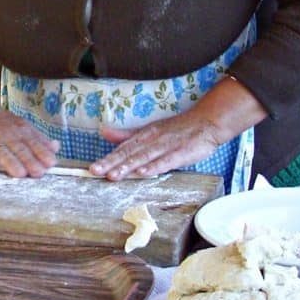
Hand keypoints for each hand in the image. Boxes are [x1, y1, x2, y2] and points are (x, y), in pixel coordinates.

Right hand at [0, 104, 59, 177]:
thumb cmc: (1, 122)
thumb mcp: (22, 125)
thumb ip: (38, 138)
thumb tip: (56, 147)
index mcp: (20, 129)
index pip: (33, 142)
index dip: (42, 153)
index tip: (50, 164)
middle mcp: (5, 132)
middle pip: (19, 148)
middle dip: (29, 160)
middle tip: (38, 173)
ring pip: (1, 151)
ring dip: (11, 162)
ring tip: (20, 173)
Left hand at [89, 76, 267, 178]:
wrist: (206, 123)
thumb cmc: (177, 129)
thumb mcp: (149, 130)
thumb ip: (127, 135)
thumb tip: (104, 133)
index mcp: (143, 135)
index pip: (122, 149)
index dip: (107, 158)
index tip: (93, 168)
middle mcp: (152, 140)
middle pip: (129, 153)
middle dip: (111, 163)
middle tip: (95, 172)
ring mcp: (166, 146)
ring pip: (144, 158)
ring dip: (128, 167)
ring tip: (113, 175)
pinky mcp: (181, 152)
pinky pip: (166, 161)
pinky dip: (154, 167)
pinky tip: (143, 173)